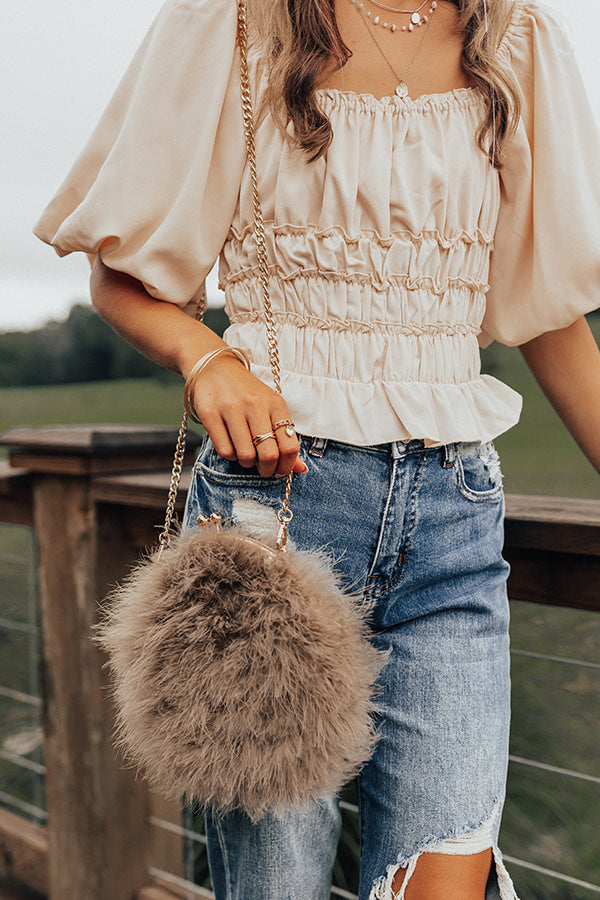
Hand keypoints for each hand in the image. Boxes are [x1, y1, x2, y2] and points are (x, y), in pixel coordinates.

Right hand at [190, 355, 307, 477]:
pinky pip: (224, 450)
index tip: (280, 469)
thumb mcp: (271, 410)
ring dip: (246, 463)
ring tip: (245, 453)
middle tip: (262, 467)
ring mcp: (231, 408)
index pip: (289, 446)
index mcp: (275, 404)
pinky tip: (231, 444)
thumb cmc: (247, 394)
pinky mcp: (209, 413)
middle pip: (269, 454)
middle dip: (267, 469)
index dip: (287, 465)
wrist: (215, 367)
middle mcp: (255, 404)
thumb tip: (301, 469)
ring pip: (245, 456)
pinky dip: (230, 455)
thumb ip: (286, 439)